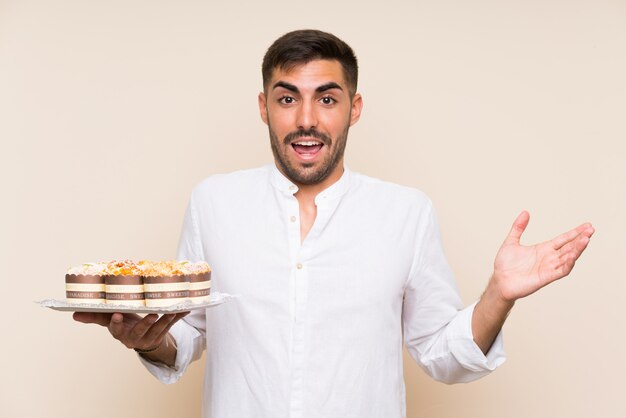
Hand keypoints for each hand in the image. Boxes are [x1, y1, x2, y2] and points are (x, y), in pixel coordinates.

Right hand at [73, 311, 188, 350]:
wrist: (142, 337)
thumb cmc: (124, 324)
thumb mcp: (110, 320)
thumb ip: (95, 316)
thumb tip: (73, 314)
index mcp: (120, 333)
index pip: (116, 329)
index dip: (116, 323)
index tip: (117, 315)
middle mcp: (134, 338)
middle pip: (140, 331)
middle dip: (146, 323)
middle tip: (152, 315)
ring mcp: (149, 337)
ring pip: (159, 329)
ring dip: (166, 320)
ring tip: (171, 311)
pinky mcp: (162, 335)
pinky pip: (171, 326)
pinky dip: (178, 317)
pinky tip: (185, 309)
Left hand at [491, 211, 593, 302]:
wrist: (499, 281)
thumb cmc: (504, 264)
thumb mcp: (511, 241)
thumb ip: (518, 227)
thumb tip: (525, 212)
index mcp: (543, 249)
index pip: (563, 239)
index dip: (574, 232)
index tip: (587, 225)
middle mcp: (549, 258)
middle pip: (569, 247)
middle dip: (580, 238)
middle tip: (591, 229)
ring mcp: (548, 267)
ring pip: (568, 257)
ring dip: (577, 249)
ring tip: (586, 239)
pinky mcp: (546, 277)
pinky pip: (561, 270)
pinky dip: (568, 263)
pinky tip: (574, 256)